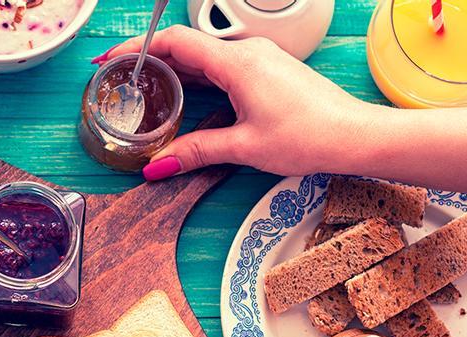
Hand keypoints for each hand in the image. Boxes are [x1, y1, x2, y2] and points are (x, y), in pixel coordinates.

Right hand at [98, 26, 373, 179]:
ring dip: (174, 68)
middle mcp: (248, 53)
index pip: (175, 42)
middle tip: (121, 78)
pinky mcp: (269, 71)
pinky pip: (223, 65)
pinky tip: (187, 95)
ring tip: (147, 87)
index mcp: (237, 63)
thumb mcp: (245, 146)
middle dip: (150, 60)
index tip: (111, 59)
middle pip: (187, 46)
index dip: (138, 48)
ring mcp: (260, 60)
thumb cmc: (310, 136)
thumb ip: (197, 150)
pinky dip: (198, 76)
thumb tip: (160, 165)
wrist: (354, 136)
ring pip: (205, 56)